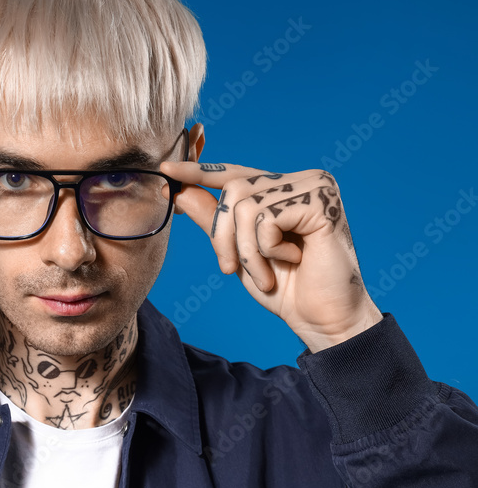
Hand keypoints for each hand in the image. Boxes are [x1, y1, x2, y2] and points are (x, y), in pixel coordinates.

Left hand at [160, 161, 382, 351]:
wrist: (321, 318)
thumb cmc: (284, 286)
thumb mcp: (238, 252)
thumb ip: (213, 220)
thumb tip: (179, 190)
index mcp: (280, 188)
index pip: (232, 173)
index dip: (198, 171)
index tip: (166, 169)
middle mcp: (299, 179)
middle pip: (232, 190)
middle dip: (222, 237)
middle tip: (232, 270)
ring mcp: (314, 186)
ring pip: (245, 206)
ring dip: (246, 251)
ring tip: (267, 272)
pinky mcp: (321, 200)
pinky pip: (267, 218)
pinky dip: (268, 248)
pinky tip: (294, 259)